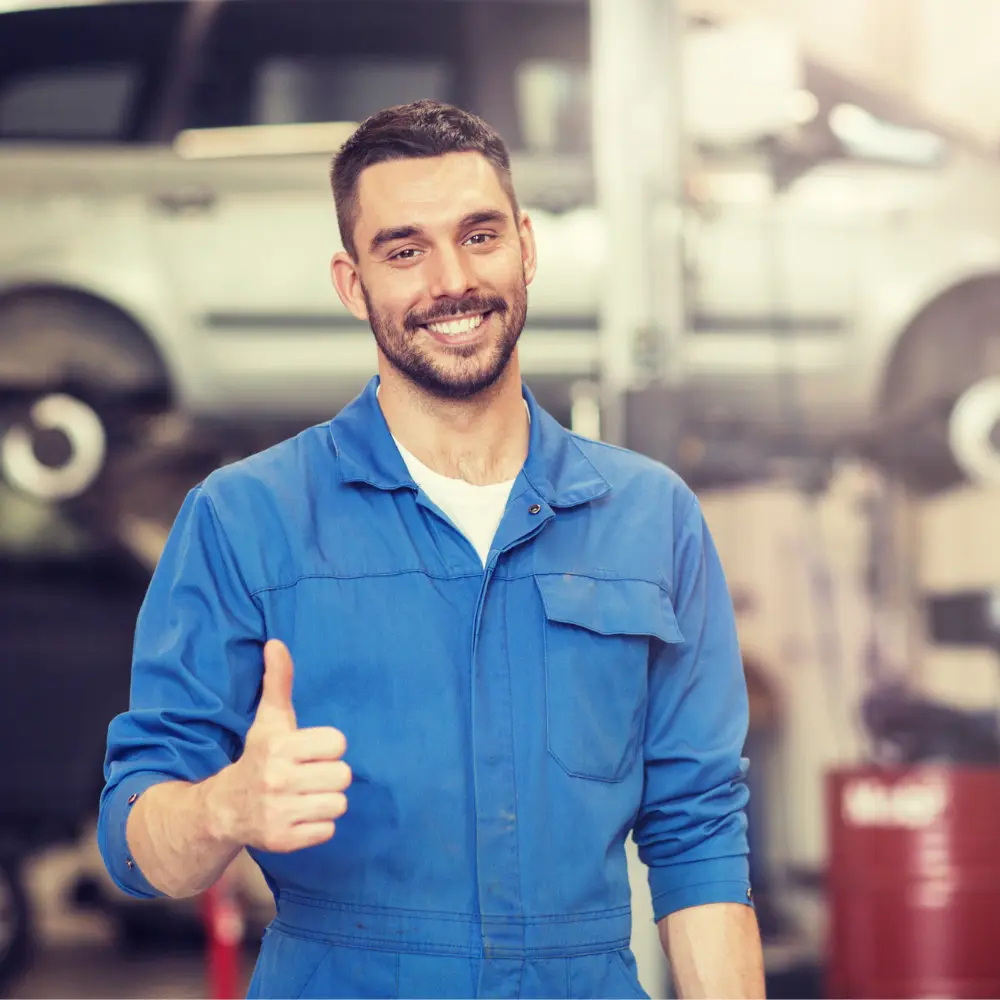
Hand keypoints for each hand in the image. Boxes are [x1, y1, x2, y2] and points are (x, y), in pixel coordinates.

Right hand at [214, 639, 350, 852]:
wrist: (223, 809)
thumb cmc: (258, 757)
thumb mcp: (269, 721)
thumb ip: (278, 682)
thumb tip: (276, 643)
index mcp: (278, 747)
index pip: (338, 743)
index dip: (328, 747)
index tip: (310, 751)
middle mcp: (277, 780)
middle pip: (343, 776)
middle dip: (329, 775)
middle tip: (309, 776)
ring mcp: (279, 813)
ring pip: (339, 804)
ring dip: (326, 801)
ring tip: (305, 796)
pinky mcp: (282, 841)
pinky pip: (327, 831)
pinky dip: (317, 827)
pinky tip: (298, 816)